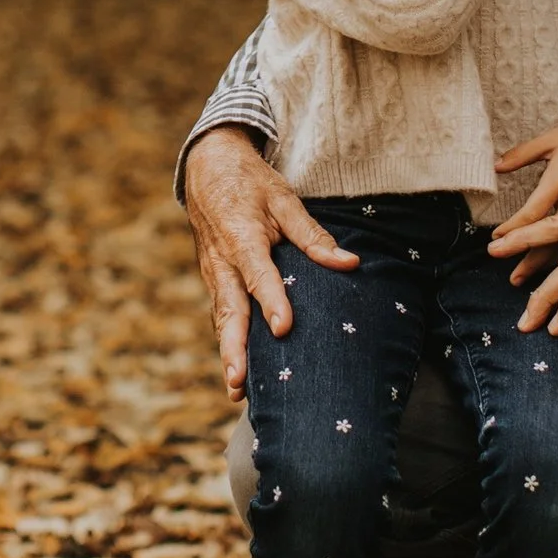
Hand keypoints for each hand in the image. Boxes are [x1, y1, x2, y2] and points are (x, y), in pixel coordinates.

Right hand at [183, 127, 359, 398]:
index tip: (283, 328)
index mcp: (242, 236)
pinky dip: (227, 344)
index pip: (258, 274)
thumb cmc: (251, 183)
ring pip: (221, 319)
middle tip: (240, 381)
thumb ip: (313, 235)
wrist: (207, 167)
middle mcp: (223, 262)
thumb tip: (350, 262)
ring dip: (228, 354)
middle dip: (234, 348)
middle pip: (229, 310)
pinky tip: (237, 373)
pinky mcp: (213, 281)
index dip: (271, 301)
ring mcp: (213, 274)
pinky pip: (220, 316)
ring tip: (237, 390)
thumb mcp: (284, 199)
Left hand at [488, 98, 557, 281]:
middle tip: (513, 279)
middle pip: (553, 236)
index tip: (496, 242)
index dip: (515, 229)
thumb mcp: (550, 139)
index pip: (534, 210)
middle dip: (532, 260)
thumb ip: (522, 154)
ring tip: (534, 284)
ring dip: (551, 264)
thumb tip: (496, 166)